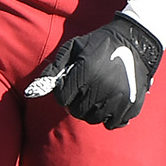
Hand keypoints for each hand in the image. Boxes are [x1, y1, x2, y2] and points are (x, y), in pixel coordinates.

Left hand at [25, 14, 163, 128]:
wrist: (135, 42)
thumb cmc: (98, 44)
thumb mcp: (73, 48)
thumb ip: (53, 70)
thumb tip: (30, 93)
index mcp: (85, 72)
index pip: (62, 98)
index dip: (63, 92)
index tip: (70, 84)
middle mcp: (102, 87)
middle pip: (77, 111)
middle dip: (75, 102)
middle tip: (82, 91)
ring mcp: (118, 98)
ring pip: (93, 119)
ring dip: (91, 110)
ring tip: (96, 95)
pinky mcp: (131, 106)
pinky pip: (112, 123)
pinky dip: (109, 117)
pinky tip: (110, 102)